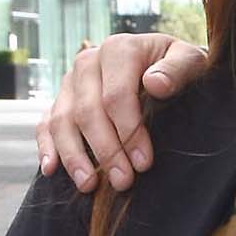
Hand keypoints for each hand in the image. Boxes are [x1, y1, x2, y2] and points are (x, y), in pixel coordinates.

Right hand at [35, 31, 212, 194]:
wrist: (161, 64)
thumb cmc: (177, 68)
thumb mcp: (190, 61)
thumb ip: (177, 69)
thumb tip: (155, 84)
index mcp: (118, 49)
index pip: (115, 95)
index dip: (128, 131)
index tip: (144, 162)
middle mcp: (88, 63)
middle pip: (87, 111)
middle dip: (105, 150)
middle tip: (123, 181)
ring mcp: (70, 83)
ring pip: (62, 120)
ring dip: (74, 156)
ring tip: (89, 185)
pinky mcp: (61, 100)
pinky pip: (46, 124)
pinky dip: (46, 147)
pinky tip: (50, 170)